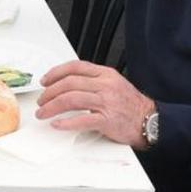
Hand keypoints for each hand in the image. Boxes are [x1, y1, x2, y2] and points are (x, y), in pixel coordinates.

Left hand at [35, 60, 154, 147]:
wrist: (149, 121)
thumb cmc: (129, 105)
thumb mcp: (113, 84)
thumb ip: (93, 81)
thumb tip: (66, 83)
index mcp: (105, 74)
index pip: (75, 67)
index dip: (55, 73)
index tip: (45, 81)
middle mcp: (105, 85)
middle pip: (69, 83)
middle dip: (50, 92)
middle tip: (41, 101)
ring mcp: (106, 102)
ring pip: (71, 99)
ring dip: (52, 106)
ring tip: (43, 113)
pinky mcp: (107, 120)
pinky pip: (82, 119)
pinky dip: (66, 122)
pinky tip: (57, 124)